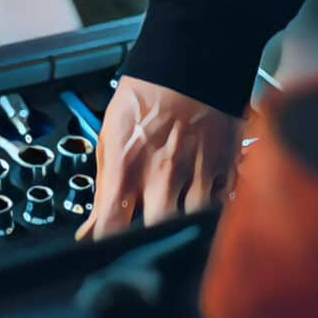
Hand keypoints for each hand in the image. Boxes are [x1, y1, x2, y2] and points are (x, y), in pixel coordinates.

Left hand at [76, 76, 242, 240]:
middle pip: (156, 235)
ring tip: (178, 227)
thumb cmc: (145, 95)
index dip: (105, 250)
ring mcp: (197, 174)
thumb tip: (91, 228)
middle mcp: (162, 176)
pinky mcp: (226, 168)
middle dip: (149, 245)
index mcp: (126, 169)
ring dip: (184, 230)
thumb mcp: (109, 138)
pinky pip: (222, 207)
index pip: (111, 229)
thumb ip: (103, 187)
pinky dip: (213, 213)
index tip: (105, 257)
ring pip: (194, 227)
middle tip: (146, 244)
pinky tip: (203, 207)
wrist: (188, 60)